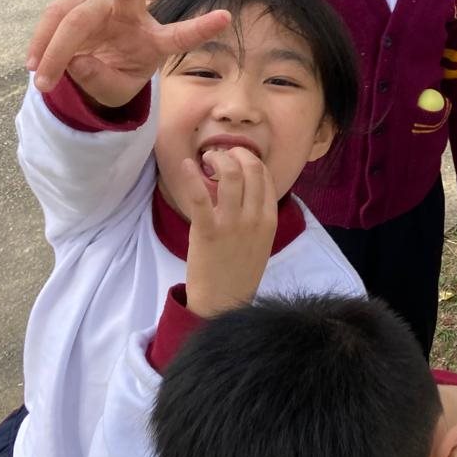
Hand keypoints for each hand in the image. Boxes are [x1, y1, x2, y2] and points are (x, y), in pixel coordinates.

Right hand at [25, 0, 231, 107]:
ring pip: (78, 13)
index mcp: (155, 39)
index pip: (180, 34)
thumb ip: (99, 78)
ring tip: (43, 78)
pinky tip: (34, 64)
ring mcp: (102, 3)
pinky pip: (54, 16)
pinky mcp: (74, 2)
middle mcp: (132, 13)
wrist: (95, 67)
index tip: (225, 18)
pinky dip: (42, 40)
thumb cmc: (117, 73)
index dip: (201, 28)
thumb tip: (76, 60)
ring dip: (56, 45)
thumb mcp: (114, 89)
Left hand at [174, 145, 277, 318]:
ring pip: (231, 175)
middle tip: (220, 154)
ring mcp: (232, 223)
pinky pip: (200, 197)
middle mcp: (254, 217)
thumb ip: (259, 215)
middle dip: (236, 153)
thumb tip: (249, 189)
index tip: (237, 157)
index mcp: (269, 219)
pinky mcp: (207, 231)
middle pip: (251, 169)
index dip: (251, 160)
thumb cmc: (241, 271)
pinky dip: (192, 177)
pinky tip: (187, 165)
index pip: (265, 176)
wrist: (223, 302)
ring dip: (218, 159)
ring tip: (206, 159)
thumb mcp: (262, 242)